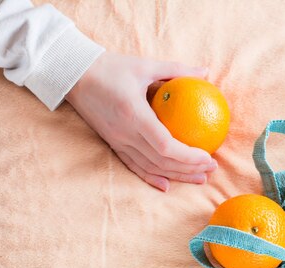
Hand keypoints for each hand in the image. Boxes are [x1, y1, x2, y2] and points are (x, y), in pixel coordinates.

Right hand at [66, 52, 216, 191]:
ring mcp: (117, 141)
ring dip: (177, 176)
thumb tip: (205, 71)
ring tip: (199, 178)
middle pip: (162, 161)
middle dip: (189, 169)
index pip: (165, 146)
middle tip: (212, 169)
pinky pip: (134, 166)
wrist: (72, 74)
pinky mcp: (112, 144)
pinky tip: (167, 185)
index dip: (188, 156)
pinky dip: (152, 177)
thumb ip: (177, 69)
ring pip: (151, 167)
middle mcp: (125, 133)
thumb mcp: (145, 65)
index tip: (208, 157)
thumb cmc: (110, 67)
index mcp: (134, 114)